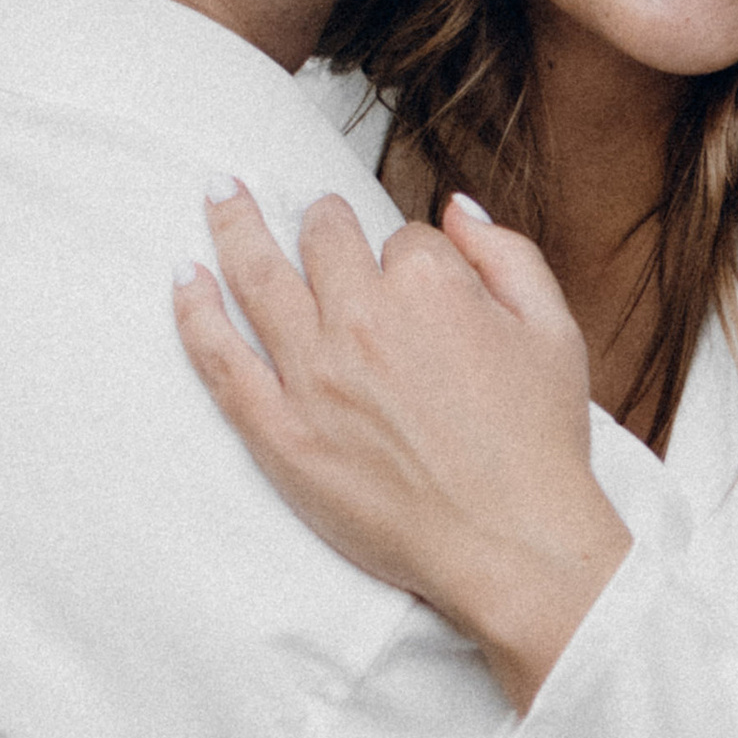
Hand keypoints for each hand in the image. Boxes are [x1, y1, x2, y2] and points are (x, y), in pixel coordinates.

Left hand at [176, 186, 631, 712]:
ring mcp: (313, 374)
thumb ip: (506, 254)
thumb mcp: (553, 330)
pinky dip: (195, 311)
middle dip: (322, 220)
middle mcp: (362, 318)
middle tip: (317, 218)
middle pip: (323, 239)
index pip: (404, 240)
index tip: (419, 281)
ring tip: (218, 194)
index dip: (414, 259)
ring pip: (257, 276)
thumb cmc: (539, 446)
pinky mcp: (281, 431)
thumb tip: (455, 207)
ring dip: (234, 224)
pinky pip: (220, 358)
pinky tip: (185, 277)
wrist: (510, 543)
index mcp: (431, 286)